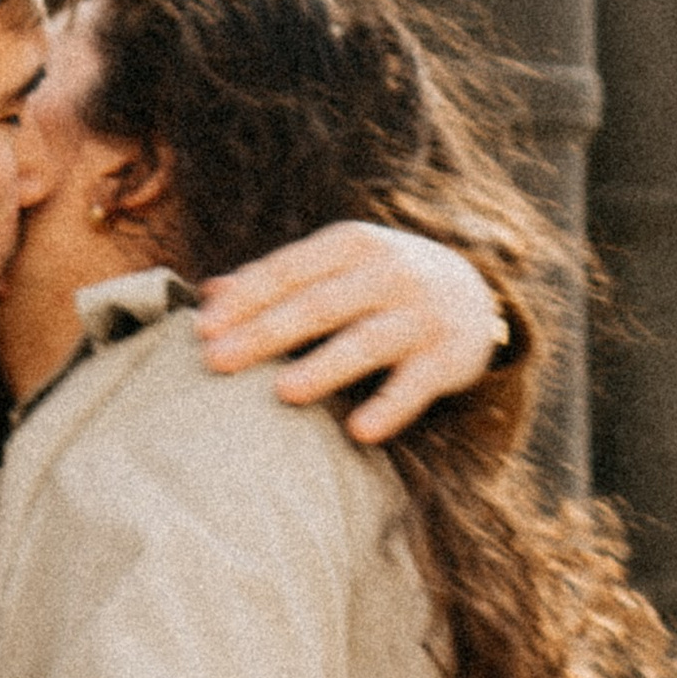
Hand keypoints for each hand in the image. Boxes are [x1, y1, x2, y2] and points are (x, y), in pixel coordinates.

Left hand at [197, 224, 507, 443]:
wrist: (474, 293)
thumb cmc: (380, 283)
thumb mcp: (337, 266)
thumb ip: (278, 278)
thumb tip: (208, 292)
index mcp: (351, 245)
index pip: (289, 270)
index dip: (245, 297)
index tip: (203, 328)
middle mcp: (388, 273)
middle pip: (317, 305)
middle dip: (265, 333)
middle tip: (217, 361)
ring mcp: (419, 315)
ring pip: (365, 342)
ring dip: (324, 367)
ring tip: (283, 392)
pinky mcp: (447, 358)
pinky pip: (415, 386)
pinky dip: (390, 408)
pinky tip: (360, 431)